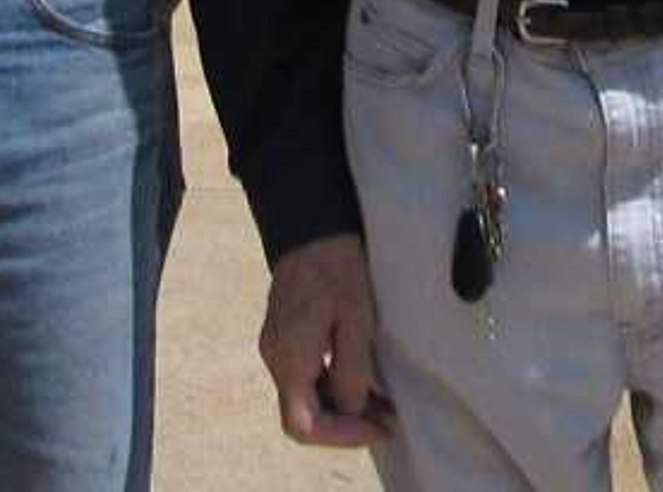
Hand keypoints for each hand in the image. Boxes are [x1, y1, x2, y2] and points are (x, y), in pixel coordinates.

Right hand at [257, 233, 393, 448]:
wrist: (313, 226)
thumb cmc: (337, 267)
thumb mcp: (356, 320)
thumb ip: (352, 372)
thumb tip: (352, 410)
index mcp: (289, 358)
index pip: (303, 426)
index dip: (342, 436)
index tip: (379, 428)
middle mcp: (275, 359)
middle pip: (303, 416)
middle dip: (346, 424)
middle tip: (387, 418)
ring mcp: (276, 348)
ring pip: (305, 398)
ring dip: (342, 407)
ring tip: (383, 404)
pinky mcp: (284, 337)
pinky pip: (306, 377)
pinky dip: (333, 386)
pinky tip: (362, 380)